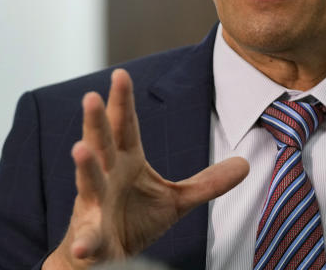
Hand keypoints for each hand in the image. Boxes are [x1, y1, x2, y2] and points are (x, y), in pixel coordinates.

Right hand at [44, 69, 248, 269]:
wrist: (108, 257)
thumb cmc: (135, 219)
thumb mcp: (176, 199)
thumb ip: (207, 182)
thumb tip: (245, 164)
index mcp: (126, 161)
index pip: (125, 127)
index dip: (123, 101)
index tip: (121, 74)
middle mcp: (107, 177)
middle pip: (102, 144)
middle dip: (96, 122)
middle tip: (91, 97)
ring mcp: (95, 205)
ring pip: (89, 182)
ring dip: (85, 166)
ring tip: (80, 149)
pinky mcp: (91, 238)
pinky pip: (87, 240)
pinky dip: (84, 243)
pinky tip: (81, 246)